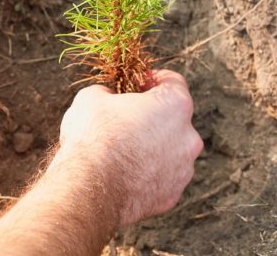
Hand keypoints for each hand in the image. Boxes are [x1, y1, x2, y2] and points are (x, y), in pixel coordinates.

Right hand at [56, 70, 202, 225]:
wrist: (88, 190)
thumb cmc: (93, 137)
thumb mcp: (92, 97)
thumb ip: (108, 92)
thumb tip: (107, 97)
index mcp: (175, 105)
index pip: (173, 82)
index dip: (151, 80)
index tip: (135, 85)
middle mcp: (188, 137)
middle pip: (174, 118)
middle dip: (152, 115)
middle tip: (125, 118)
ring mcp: (183, 170)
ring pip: (170, 149)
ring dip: (152, 146)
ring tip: (122, 150)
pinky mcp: (172, 196)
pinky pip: (162, 177)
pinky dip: (148, 173)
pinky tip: (123, 173)